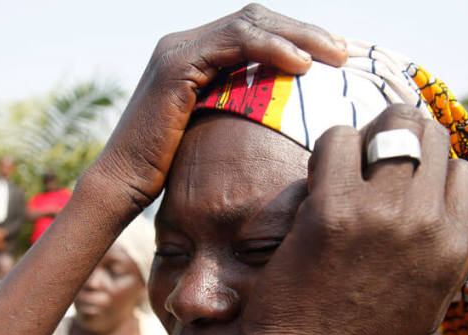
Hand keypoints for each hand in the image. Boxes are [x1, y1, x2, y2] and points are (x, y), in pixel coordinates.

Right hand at [85, 4, 346, 209]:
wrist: (123, 185)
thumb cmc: (165, 173)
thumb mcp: (211, 134)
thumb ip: (238, 113)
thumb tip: (282, 123)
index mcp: (194, 55)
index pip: (254, 30)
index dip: (296, 38)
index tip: (333, 59)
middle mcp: (184, 43)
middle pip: (257, 17)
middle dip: (305, 30)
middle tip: (344, 52)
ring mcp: (178, 49)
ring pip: (250, 22)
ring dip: (298, 35)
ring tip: (334, 56)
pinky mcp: (176, 64)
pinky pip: (234, 43)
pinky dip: (271, 49)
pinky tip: (301, 65)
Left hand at [237, 105, 467, 334]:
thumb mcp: (431, 303)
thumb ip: (456, 251)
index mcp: (455, 247)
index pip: (463, 171)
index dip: (429, 169)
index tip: (398, 180)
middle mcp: (427, 224)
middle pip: (433, 134)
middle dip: (400, 137)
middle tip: (368, 158)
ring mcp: (381, 214)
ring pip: (392, 125)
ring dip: (364, 138)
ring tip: (342, 168)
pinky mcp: (333, 210)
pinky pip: (338, 140)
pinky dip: (327, 150)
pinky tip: (315, 180)